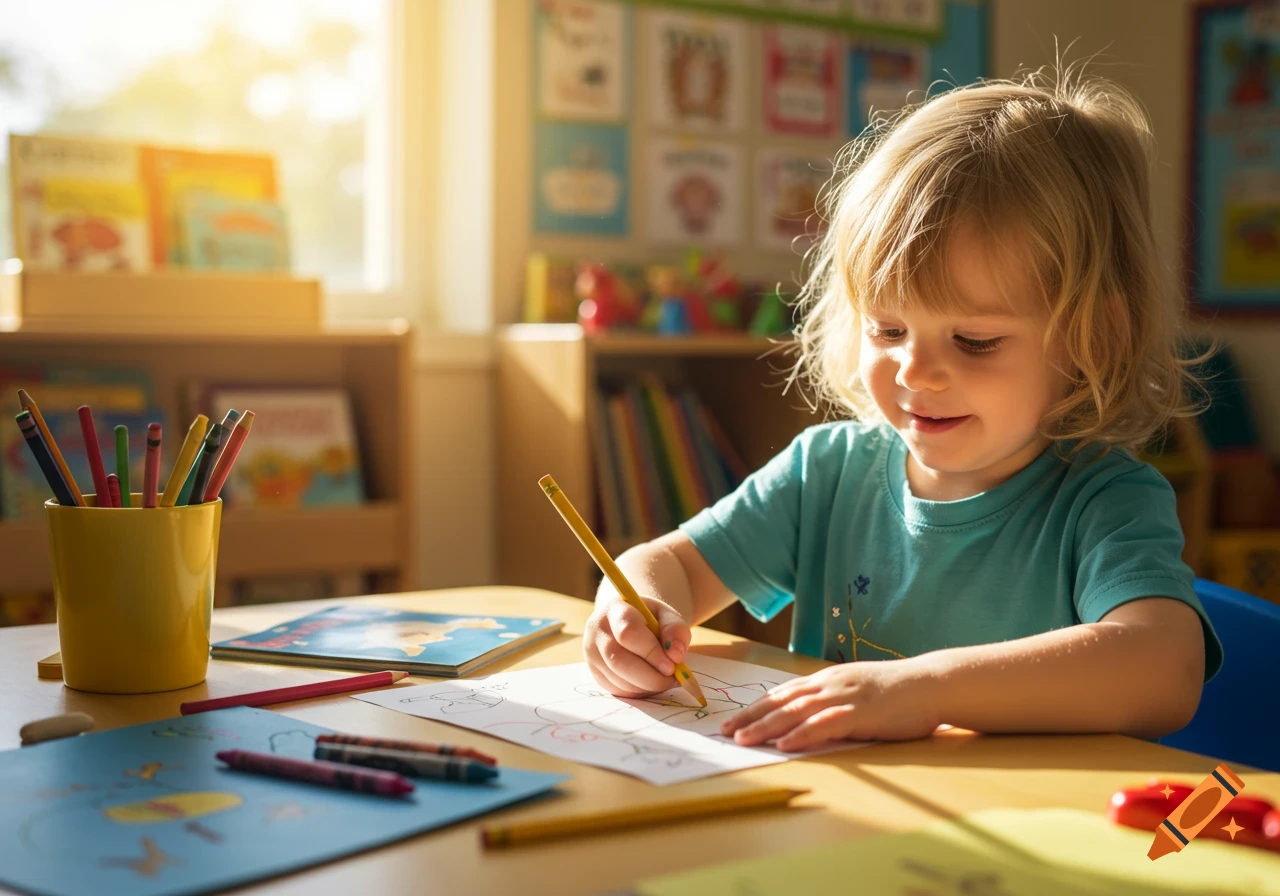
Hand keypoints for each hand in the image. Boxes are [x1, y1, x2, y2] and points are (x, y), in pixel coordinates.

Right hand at [583, 594, 691, 698]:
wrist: (629, 622)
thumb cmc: (651, 619)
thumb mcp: (668, 616)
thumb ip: (676, 631)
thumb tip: (676, 656)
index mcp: (614, 608)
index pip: (628, 632)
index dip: (651, 652)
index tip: (672, 666)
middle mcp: (596, 630)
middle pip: (618, 660)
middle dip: (649, 676)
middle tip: (671, 679)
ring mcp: (591, 653)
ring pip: (618, 679)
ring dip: (646, 686)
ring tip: (664, 680)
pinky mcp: (594, 672)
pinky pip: (616, 689)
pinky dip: (638, 692)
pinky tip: (650, 683)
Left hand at [719, 658, 943, 750]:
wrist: (931, 683)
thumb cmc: (896, 692)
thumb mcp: (856, 691)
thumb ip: (831, 702)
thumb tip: (807, 719)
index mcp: (827, 680)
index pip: (781, 693)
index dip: (754, 707)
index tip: (731, 720)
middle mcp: (829, 685)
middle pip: (781, 702)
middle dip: (750, 717)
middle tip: (724, 733)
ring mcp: (844, 697)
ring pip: (796, 712)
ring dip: (767, 726)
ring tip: (743, 739)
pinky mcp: (861, 712)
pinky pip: (826, 724)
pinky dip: (803, 734)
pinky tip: (785, 743)